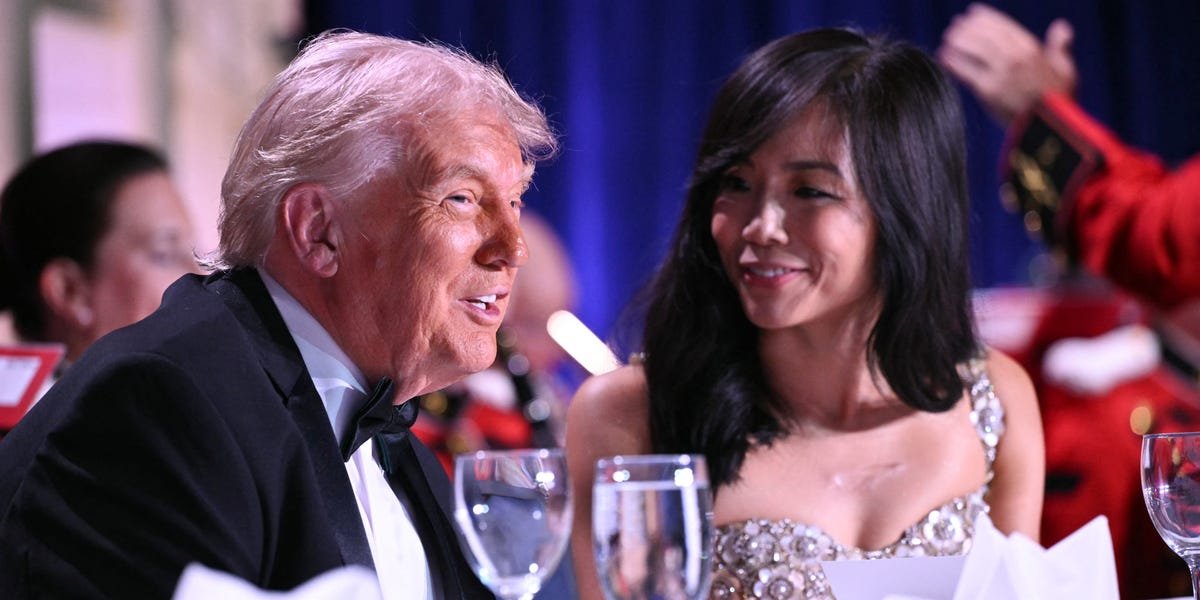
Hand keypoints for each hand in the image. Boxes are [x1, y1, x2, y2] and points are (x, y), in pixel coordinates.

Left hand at [939, 3, 1076, 124]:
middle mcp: (1014, 58)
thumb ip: (1060, 46)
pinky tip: (943, 55)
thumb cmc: (1060, 101)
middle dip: (968, 27)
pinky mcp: (987, 91)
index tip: (974, 12)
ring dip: (958, 40)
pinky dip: (953, 61)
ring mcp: (1000, 74)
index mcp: (1032, 50)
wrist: (1051, 128)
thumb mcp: (1066, 69)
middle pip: (985, 36)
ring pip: (974, 50)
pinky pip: (966, 71)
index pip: (1004, 26)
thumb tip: (1061, 26)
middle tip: (956, 24)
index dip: (986, 17)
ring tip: (948, 36)